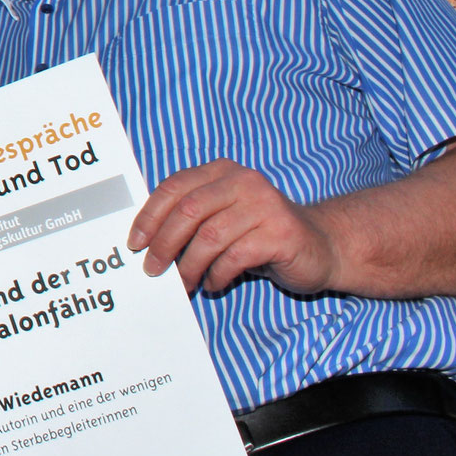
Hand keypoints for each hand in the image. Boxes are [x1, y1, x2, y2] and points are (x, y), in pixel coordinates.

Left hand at [126, 159, 336, 295]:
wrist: (321, 246)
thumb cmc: (259, 234)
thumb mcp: (222, 216)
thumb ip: (191, 217)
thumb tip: (145, 240)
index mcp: (222, 172)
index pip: (174, 187)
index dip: (149, 216)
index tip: (135, 242)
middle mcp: (243, 182)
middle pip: (188, 211)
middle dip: (165, 244)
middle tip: (154, 269)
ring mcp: (265, 205)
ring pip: (209, 237)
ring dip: (190, 266)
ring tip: (185, 283)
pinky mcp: (281, 233)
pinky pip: (234, 257)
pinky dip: (217, 274)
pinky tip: (214, 283)